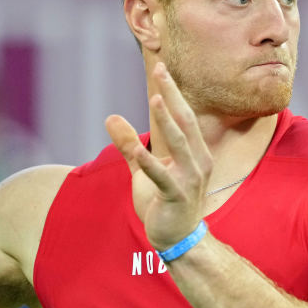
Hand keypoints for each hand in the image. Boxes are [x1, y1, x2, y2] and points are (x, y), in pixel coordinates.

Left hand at [105, 62, 213, 249]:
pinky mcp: (177, 196)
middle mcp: (197, 161)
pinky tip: (138, 150)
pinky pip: (163, 176)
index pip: (184, 116)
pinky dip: (150, 162)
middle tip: (161, 70)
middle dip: (173, 95)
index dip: (173, 92)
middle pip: (185, 121)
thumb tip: (110, 117)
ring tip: (156, 97)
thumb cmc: (165, 202)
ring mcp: (189, 179)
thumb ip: (129, 144)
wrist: (178, 238)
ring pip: (179, 143)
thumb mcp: (144, 170)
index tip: (162, 68)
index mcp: (194, 153)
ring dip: (167, 119)